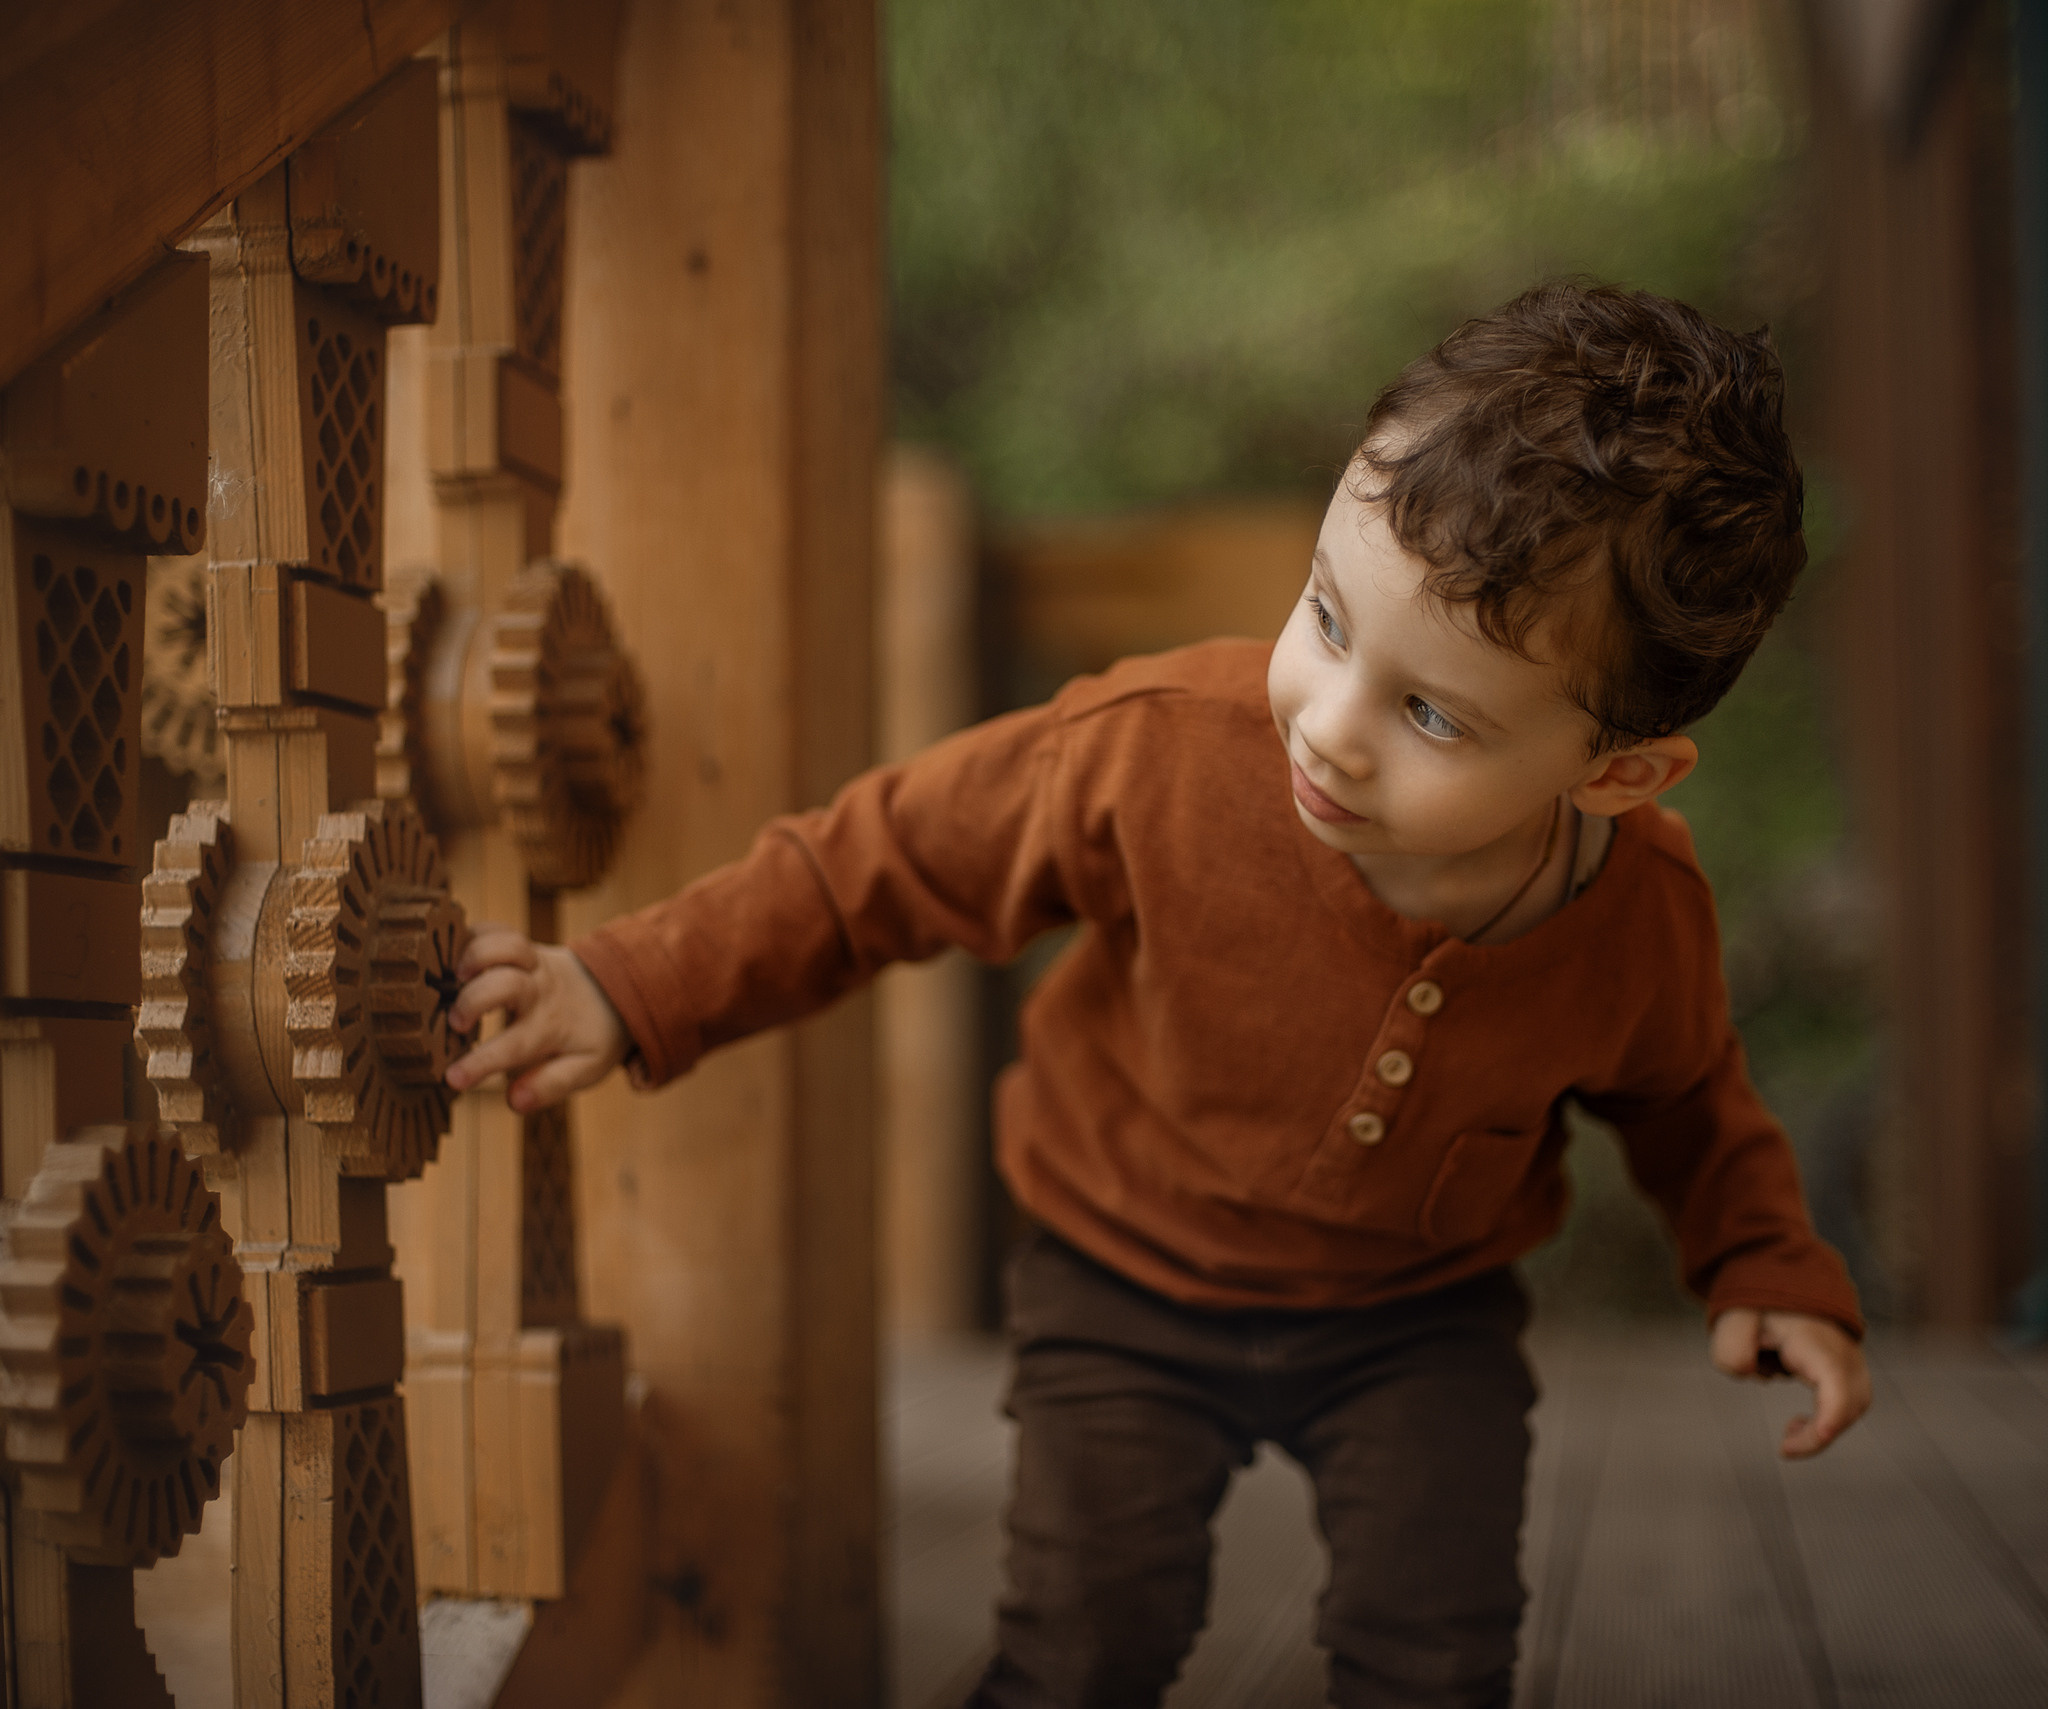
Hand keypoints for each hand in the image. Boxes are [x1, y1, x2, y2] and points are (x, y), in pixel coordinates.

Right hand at [443, 923, 631, 1112]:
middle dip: (475, 999)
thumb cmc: (590, 1036)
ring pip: (505, 945)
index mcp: (552, 1026)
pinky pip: (497, 929)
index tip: (452, 1078)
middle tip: (455, 1022)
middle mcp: (541, 990)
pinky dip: (472, 934)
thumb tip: (514, 1101)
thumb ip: (550, 1086)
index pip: (514, 1046)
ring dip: (475, 955)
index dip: (481, 1063)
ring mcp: (533, 962)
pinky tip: (453, 955)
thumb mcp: (585, 1068)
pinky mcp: (523, 945)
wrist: (615, 990)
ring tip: (455, 977)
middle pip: (507, 983)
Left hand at [1710, 1308, 1871, 1458]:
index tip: (1821, 1434)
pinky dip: (1826, 1419)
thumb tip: (1746, 1371)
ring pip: (1853, 1406)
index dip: (1834, 1413)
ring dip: (1824, 1427)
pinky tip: (1796, 1425)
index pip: (1837, 1383)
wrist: (1781, 1281)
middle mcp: (1843, 1353)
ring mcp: (1851, 1361)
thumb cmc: (1758, 1304)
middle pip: (1851, 1403)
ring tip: (1788, 1436)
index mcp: (1816, 1341)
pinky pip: (1847, 1403)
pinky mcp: (1847, 1371)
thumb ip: (1732, 1348)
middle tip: (1785, 1448)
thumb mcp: (1734, 1319)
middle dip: (1822, 1432)